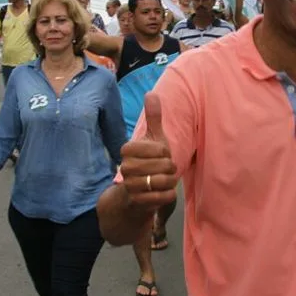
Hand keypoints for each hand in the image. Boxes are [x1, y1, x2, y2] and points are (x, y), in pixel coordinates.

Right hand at [118, 92, 177, 213]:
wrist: (136, 192)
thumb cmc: (148, 161)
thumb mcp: (152, 138)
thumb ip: (153, 117)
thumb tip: (151, 93)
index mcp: (127, 149)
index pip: (159, 148)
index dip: (165, 152)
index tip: (161, 154)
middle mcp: (125, 167)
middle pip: (163, 165)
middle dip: (170, 167)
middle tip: (165, 169)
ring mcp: (130, 185)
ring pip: (163, 181)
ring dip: (170, 181)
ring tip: (165, 180)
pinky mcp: (137, 201)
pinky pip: (162, 197)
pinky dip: (169, 195)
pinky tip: (164, 192)